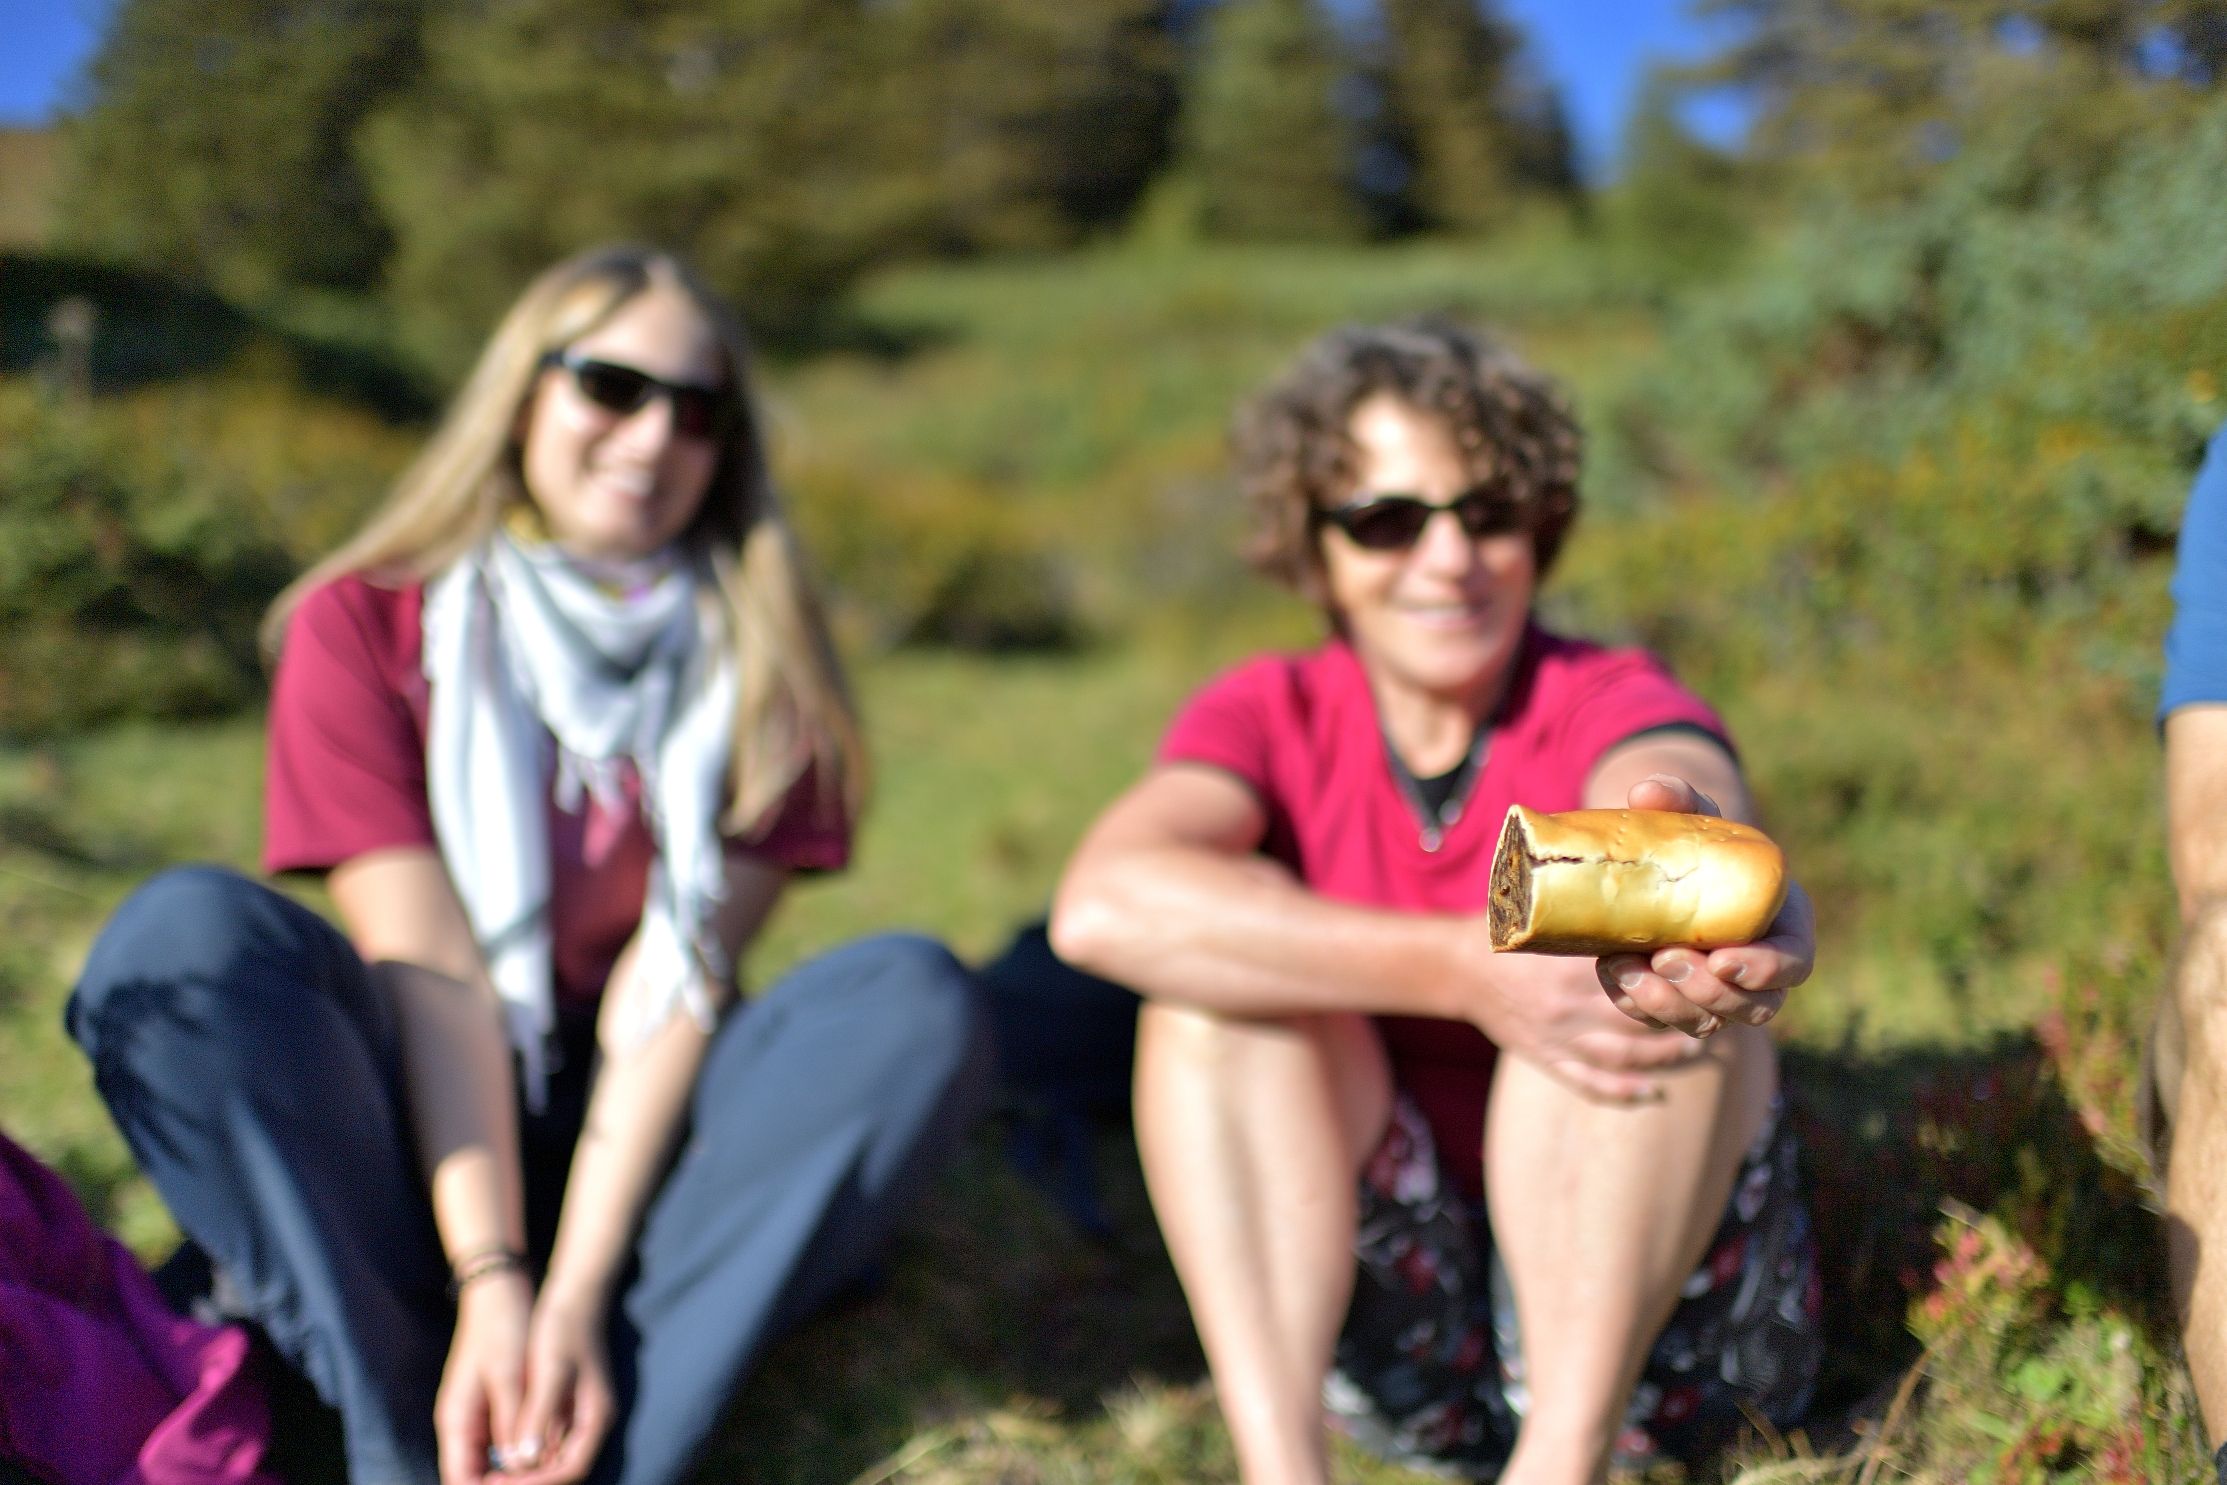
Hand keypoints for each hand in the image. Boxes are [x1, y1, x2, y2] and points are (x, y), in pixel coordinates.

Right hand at [436, 1270, 531, 1484]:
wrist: (502, 1291)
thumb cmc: (502, 1329)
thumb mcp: (510, 1376)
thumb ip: (513, 1421)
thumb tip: (522, 1465)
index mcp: (456, 1422)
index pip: (461, 1482)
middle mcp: (462, 1425)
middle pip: (476, 1478)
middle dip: (509, 1484)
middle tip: (544, 1481)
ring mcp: (476, 1416)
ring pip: (492, 1464)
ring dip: (518, 1473)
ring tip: (549, 1473)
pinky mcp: (494, 1406)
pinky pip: (505, 1444)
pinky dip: (524, 1452)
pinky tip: (548, 1454)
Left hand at [494, 1291, 614, 1483]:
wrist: (575, 1295)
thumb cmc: (563, 1328)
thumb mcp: (549, 1370)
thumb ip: (539, 1415)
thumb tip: (524, 1461)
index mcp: (596, 1417)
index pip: (572, 1470)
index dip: (536, 1483)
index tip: (499, 1482)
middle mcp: (592, 1423)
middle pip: (563, 1471)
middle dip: (528, 1482)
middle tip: (488, 1482)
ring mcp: (581, 1417)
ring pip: (554, 1461)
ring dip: (525, 1472)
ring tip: (489, 1474)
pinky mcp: (567, 1408)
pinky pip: (549, 1444)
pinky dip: (526, 1454)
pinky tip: (500, 1452)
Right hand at [1464, 933, 1711, 1103]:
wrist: (1460, 968)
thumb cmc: (1513, 933)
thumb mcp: (1547, 915)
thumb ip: (1592, 912)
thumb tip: (1650, 886)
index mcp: (1571, 965)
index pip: (1638, 976)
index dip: (1677, 978)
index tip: (1706, 970)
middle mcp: (1567, 1005)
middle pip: (1641, 1021)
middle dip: (1684, 1019)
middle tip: (1714, 1012)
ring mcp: (1557, 1037)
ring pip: (1625, 1056)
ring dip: (1666, 1056)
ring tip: (1695, 1046)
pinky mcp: (1546, 1058)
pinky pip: (1590, 1084)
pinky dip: (1625, 1093)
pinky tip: (1653, 1092)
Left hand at [1593, 774, 1816, 1037]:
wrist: (1649, 869)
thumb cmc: (1689, 841)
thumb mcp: (1689, 815)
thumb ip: (1677, 797)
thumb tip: (1648, 792)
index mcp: (1781, 924)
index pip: (1795, 964)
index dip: (1767, 970)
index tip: (1723, 959)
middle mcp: (1757, 970)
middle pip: (1754, 1007)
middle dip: (1709, 992)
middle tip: (1665, 958)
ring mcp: (1716, 995)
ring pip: (1707, 1024)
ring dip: (1668, 1003)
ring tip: (1629, 965)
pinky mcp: (1674, 1004)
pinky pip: (1659, 1020)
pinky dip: (1633, 1001)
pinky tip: (1610, 968)